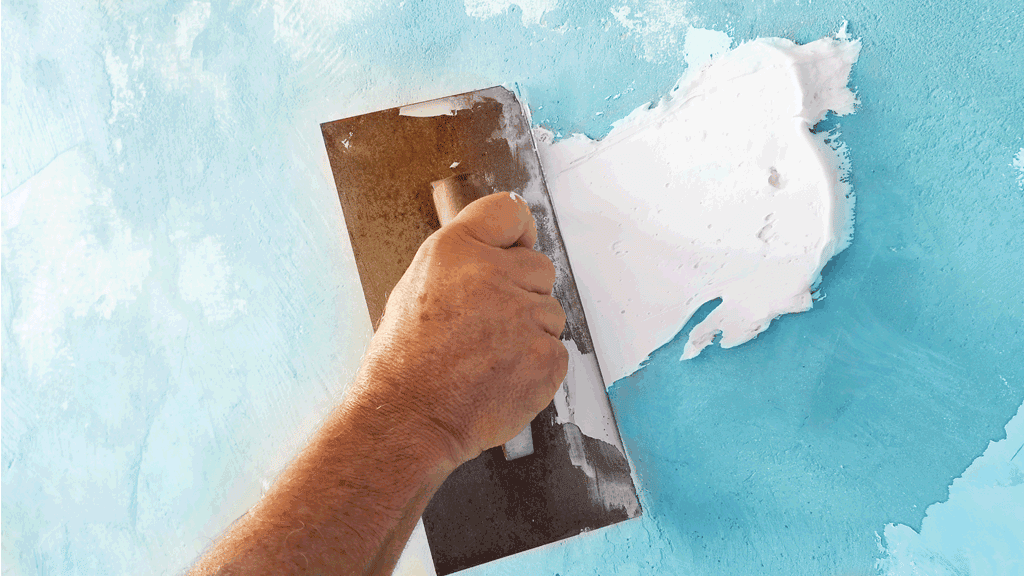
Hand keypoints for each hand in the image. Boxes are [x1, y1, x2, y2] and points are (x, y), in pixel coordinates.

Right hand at [348, 192, 568, 466]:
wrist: (409, 418)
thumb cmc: (407, 359)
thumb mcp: (418, 285)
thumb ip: (465, 259)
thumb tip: (506, 247)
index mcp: (456, 249)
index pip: (511, 211)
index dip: (517, 233)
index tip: (515, 248)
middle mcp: (492, 274)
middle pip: (540, 266)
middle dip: (523, 292)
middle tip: (487, 324)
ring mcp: (523, 315)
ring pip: (550, 312)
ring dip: (530, 332)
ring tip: (488, 355)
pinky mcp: (545, 355)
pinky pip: (556, 350)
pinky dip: (536, 365)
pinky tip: (501, 376)